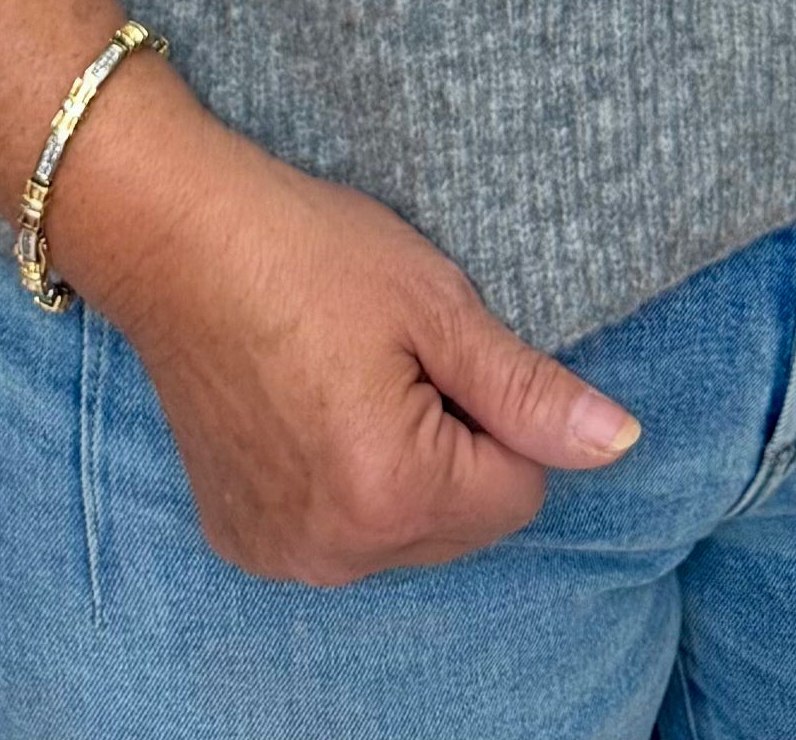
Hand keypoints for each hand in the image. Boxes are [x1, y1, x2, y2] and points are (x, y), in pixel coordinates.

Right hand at [48, 78, 641, 586]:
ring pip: (403, 535)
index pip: (520, 491)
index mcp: (393, 493)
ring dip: (403, 472)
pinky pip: (339, 536)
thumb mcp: (437, 304)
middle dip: (457, 449)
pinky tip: (308, 409)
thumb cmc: (309, 253)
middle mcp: (335, 552)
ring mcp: (282, 554)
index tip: (440, 349)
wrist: (175, 240)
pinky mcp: (245, 542)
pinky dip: (344, 486)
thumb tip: (620, 442)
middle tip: (395, 358)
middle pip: (464, 525)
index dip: (500, 413)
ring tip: (349, 378)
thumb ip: (529, 391)